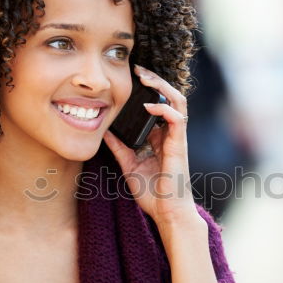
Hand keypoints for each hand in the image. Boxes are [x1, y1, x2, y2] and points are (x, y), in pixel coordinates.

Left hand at [102, 65, 198, 226]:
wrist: (167, 213)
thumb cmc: (153, 194)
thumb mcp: (129, 165)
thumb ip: (119, 146)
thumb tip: (103, 130)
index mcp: (161, 137)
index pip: (159, 105)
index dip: (149, 90)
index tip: (132, 78)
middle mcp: (171, 134)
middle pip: (170, 97)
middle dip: (155, 80)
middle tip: (138, 69)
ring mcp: (177, 138)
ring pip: (178, 101)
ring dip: (162, 87)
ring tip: (145, 78)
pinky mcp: (179, 146)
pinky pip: (177, 119)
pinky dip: (163, 109)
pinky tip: (148, 106)